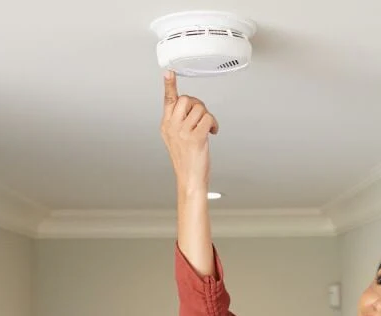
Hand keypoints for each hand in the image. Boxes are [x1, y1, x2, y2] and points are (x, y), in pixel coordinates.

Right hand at [160, 70, 218, 190]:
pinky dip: (214, 124)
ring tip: (208, 128)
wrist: (190, 179)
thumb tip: (191, 108)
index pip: (168, 100)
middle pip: (187, 99)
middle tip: (202, 116)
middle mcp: (172, 126)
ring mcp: (182, 132)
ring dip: (208, 116)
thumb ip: (179, 122)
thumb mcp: (176, 138)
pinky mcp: (195, 138)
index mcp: (166, 125)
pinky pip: (208, 119)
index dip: (169, 85)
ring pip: (200, 108)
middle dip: (199, 104)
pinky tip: (212, 132)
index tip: (168, 72)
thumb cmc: (186, 160)